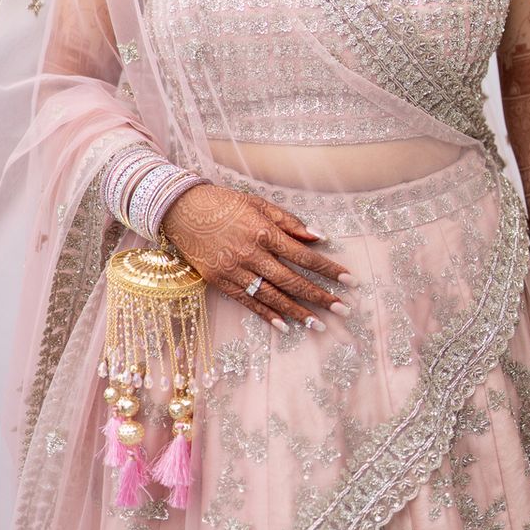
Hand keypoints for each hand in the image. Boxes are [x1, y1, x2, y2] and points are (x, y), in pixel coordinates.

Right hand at [161, 183, 352, 332]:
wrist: (181, 209)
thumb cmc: (223, 202)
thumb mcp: (258, 203)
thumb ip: (289, 221)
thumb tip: (319, 236)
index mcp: (263, 231)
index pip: (304, 255)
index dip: (328, 269)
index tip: (348, 280)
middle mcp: (251, 253)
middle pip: (292, 280)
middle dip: (320, 296)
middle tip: (343, 309)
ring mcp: (234, 270)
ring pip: (272, 296)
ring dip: (298, 312)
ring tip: (319, 324)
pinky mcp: (220, 281)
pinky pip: (248, 302)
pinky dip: (267, 315)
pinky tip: (285, 326)